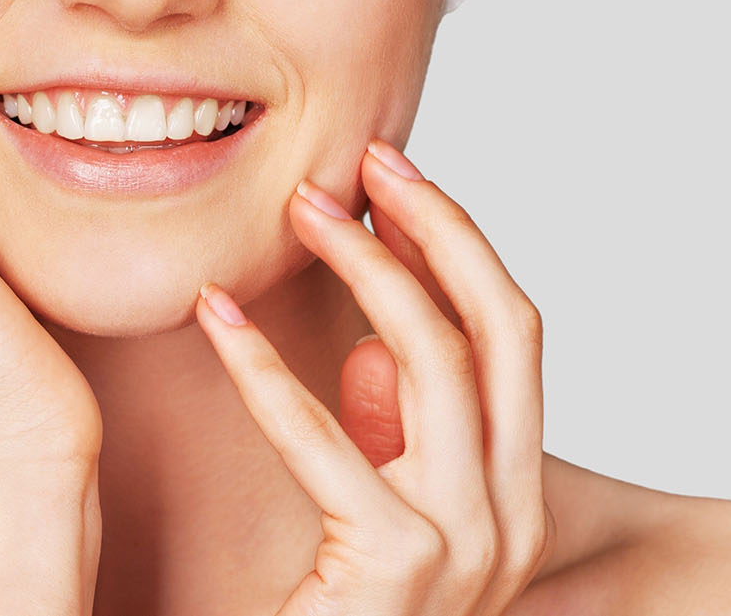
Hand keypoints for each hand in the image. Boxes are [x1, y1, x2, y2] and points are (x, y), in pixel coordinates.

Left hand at [195, 142, 551, 615]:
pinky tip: (213, 321)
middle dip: (437, 228)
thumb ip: (396, 446)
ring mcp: (468, 546)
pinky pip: (330, 442)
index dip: (462, 245)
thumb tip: (377, 355)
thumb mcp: (386, 529)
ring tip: (296, 215)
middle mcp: (512, 518)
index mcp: (517, 497)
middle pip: (502, 329)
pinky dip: (267, 372)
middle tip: (363, 160)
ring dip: (366, 269)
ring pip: (438, 362)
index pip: (516, 336)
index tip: (398, 176)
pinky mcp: (399, 569)